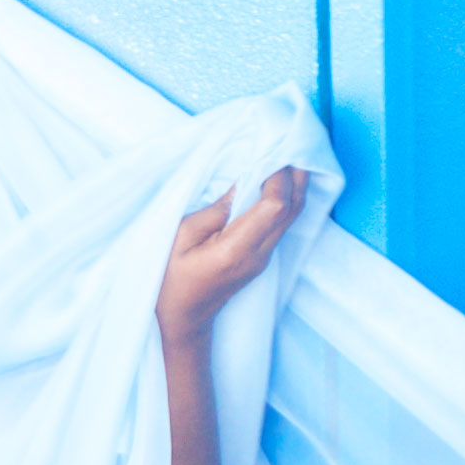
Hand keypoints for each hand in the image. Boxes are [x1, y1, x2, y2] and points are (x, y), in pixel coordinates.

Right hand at [157, 167, 306, 344]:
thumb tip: (241, 183)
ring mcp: (264, 258)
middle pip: (292, 209)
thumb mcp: (179, 240)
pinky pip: (282, 222)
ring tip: (287, 156)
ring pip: (292, 215)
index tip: (269, 151)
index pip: (274, 206)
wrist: (182, 320)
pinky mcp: (262, 257)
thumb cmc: (169, 282)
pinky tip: (277, 181)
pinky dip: (285, 198)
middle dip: (295, 174)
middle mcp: (258, 254)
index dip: (278, 176)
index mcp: (236, 250)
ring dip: (294, 185)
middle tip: (290, 144)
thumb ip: (214, 211)